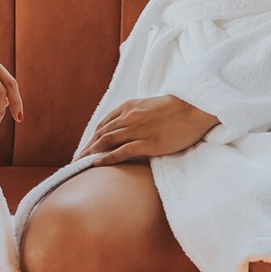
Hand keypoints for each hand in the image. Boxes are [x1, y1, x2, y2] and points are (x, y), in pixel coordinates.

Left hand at [80, 96, 216, 164]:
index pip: (104, 124)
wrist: (195, 109)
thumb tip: (128, 125)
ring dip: (90, 154)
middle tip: (76, 159)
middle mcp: (129, 117)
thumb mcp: (150, 106)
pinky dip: (105, 158)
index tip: (85, 147)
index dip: (92, 137)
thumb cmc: (177, 109)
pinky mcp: (147, 143)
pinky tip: (95, 164)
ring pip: (106, 143)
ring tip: (79, 164)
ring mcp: (137, 130)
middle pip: (101, 134)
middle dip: (87, 147)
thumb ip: (137, 114)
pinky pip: (120, 152)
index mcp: (129, 107)